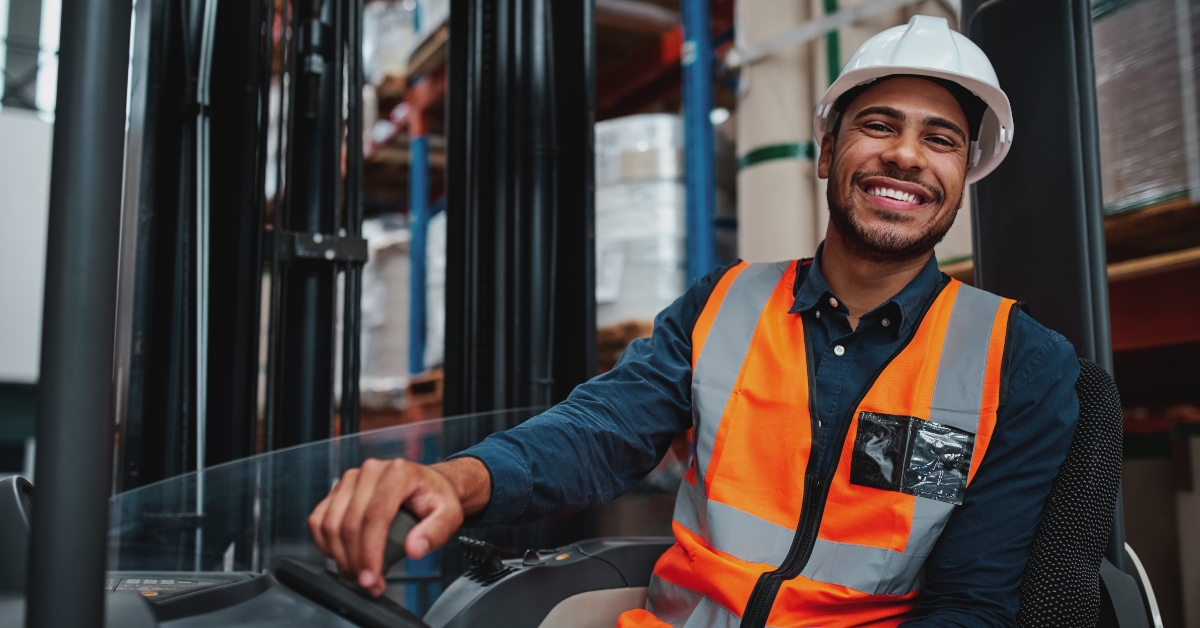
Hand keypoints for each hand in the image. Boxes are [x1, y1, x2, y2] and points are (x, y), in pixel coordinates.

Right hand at [307, 456, 490, 596]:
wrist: (428, 484)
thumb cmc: (436, 497)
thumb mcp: (449, 514)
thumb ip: (435, 532)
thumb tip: (414, 548)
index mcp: (398, 473)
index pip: (375, 516)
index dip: (369, 552)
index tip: (371, 577)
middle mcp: (370, 472)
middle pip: (349, 523)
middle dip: (355, 561)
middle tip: (368, 583)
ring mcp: (351, 480)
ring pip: (330, 524)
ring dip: (339, 557)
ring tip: (358, 574)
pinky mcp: (338, 490)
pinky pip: (318, 520)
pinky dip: (325, 544)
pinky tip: (342, 557)